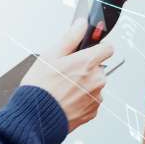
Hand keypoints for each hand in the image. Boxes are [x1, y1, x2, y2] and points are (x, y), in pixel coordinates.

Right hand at [21, 18, 114, 132]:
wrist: (36, 119)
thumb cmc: (40, 87)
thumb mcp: (50, 55)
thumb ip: (70, 37)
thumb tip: (81, 24)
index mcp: (88, 63)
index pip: (108, 48)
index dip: (99, 46)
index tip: (91, 49)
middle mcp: (96, 80)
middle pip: (99, 67)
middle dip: (86, 68)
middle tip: (67, 72)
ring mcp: (96, 97)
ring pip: (95, 84)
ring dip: (84, 84)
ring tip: (63, 89)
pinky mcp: (93, 112)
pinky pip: (91, 100)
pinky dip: (82, 99)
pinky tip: (66, 100)